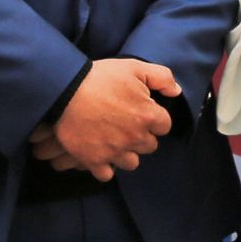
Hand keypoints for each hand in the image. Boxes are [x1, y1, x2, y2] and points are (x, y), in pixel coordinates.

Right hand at [27, 58, 176, 180]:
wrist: (64, 90)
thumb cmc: (100, 77)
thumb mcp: (134, 67)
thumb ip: (162, 77)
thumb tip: (176, 92)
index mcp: (148, 116)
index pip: (164, 126)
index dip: (153, 118)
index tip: (141, 111)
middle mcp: (135, 138)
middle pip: (149, 146)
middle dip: (141, 136)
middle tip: (126, 123)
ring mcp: (115, 151)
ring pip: (131, 162)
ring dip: (125, 153)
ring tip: (114, 139)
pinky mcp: (94, 161)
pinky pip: (107, 174)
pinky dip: (105, 166)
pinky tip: (100, 153)